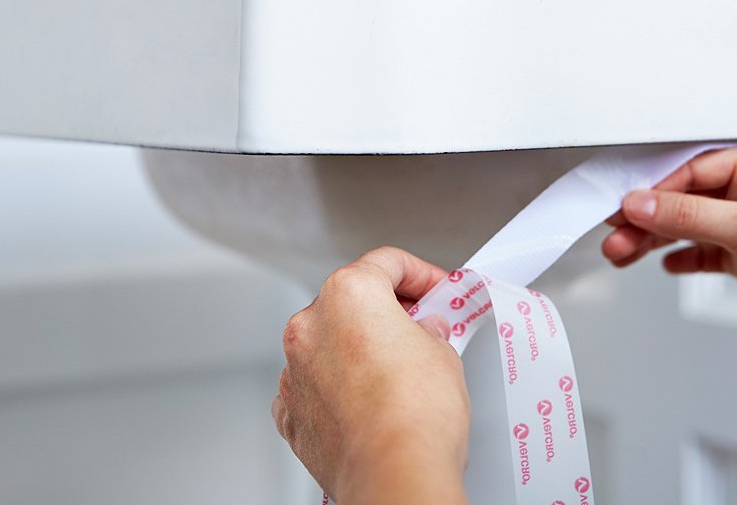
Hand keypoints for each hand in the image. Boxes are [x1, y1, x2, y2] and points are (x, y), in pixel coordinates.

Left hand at [273, 247, 470, 504]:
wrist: (396, 473)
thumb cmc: (417, 414)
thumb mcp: (444, 352)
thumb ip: (428, 331)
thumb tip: (423, 334)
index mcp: (348, 294)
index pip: (387, 263)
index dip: (421, 274)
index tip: (436, 290)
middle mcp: (311, 326)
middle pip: (351, 300)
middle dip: (387, 311)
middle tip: (422, 328)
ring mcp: (295, 371)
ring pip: (328, 344)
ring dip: (357, 349)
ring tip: (397, 371)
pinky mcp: (291, 413)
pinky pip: (313, 387)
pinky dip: (335, 389)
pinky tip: (366, 401)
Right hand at [602, 141, 736, 391]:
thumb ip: (690, 217)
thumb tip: (642, 205)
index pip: (690, 170)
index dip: (652, 190)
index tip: (621, 206)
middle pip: (682, 199)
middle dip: (646, 219)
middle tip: (615, 235)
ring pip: (685, 227)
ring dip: (652, 240)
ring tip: (622, 252)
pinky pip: (699, 252)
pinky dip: (678, 258)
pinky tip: (662, 262)